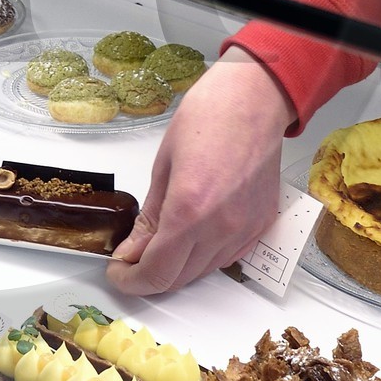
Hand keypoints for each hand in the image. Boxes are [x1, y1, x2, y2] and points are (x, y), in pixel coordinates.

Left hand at [108, 50, 292, 296]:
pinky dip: (205, 256)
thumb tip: (132, 251)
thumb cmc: (207, 118)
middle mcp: (221, 229)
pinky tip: (193, 235)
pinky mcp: (262, 224)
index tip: (118, 271)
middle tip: (132, 258)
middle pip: (179, 279)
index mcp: (189, 211)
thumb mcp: (163, 166)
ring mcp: (246, 230)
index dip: (131, 281)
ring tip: (161, 243)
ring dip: (178, 267)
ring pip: (204, 272)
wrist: (254, 99)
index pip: (156, 273)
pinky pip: (229, 257)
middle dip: (150, 276)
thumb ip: (149, 217)